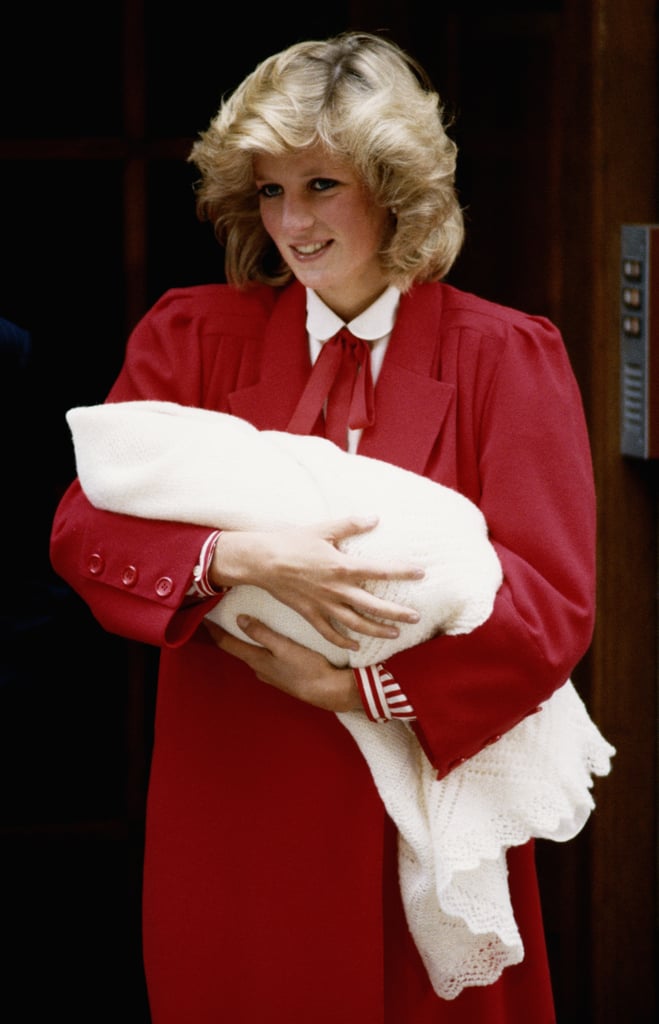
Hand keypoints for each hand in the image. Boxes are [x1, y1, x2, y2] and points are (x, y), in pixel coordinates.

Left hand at [204, 616, 361, 712]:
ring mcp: (270, 675)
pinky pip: (263, 659)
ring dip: (243, 642)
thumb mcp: (284, 646)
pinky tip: (265, 643)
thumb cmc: (307, 667)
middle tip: (219, 618)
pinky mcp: (281, 676)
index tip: (202, 618)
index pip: (227, 643)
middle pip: (236, 649)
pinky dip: (258, 648)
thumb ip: (262, 633)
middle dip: (227, 635)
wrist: (328, 692)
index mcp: (256, 660)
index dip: (214, 630)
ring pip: (251, 654)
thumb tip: (239, 620)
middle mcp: (258, 669)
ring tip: (240, 627)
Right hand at [209, 516, 423, 650]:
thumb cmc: (292, 542)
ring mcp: (323, 605)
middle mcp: (336, 589)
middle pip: (373, 606)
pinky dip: (343, 640)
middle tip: (416, 617)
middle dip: (397, 613)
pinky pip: (329, 631)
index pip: (379, 570)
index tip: (420, 573)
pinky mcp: (309, 613)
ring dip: (377, 630)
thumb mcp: (323, 529)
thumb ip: (351, 525)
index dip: (402, 572)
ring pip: (355, 623)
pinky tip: (356, 646)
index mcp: (342, 567)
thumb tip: (375, 517)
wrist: (262, 561)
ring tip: (395, 633)